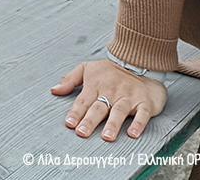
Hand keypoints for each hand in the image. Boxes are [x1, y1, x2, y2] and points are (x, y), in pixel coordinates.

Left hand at [51, 59, 167, 140]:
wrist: (138, 63)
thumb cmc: (110, 71)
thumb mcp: (87, 68)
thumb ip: (70, 79)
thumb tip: (54, 89)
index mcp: (96, 85)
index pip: (83, 101)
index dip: (76, 112)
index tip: (69, 123)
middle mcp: (111, 92)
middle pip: (99, 108)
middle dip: (90, 120)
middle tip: (83, 132)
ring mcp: (128, 97)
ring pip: (119, 111)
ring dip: (113, 124)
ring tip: (107, 136)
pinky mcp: (144, 102)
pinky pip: (142, 114)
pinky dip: (138, 124)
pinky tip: (132, 133)